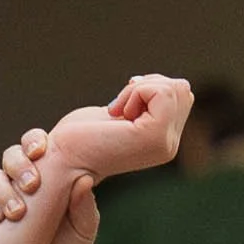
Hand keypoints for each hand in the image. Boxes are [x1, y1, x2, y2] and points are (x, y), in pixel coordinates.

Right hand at [0, 127, 98, 243]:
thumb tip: (84, 181)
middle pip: (11, 156)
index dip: (34, 141)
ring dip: (3, 189)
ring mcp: (0, 197)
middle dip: (18, 165)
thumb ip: (84, 209)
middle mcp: (20, 181)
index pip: (35, 145)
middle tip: (32, 185)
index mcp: (46, 173)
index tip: (40, 152)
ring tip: (17, 213)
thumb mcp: (83, 233)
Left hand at [47, 74, 193, 185]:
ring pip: (175, 88)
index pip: (180, 93)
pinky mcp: (156, 138)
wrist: (62, 158)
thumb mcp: (124, 111)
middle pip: (181, 89)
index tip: (122, 108)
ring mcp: (165, 145)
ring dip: (139, 89)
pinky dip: (136, 92)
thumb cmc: (82, 134)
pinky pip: (162, 92)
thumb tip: (180, 86)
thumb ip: (152, 101)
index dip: (149, 88)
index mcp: (164, 142)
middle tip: (119, 109)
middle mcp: (170, 147)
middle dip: (147, 85)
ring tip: (117, 113)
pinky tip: (116, 114)